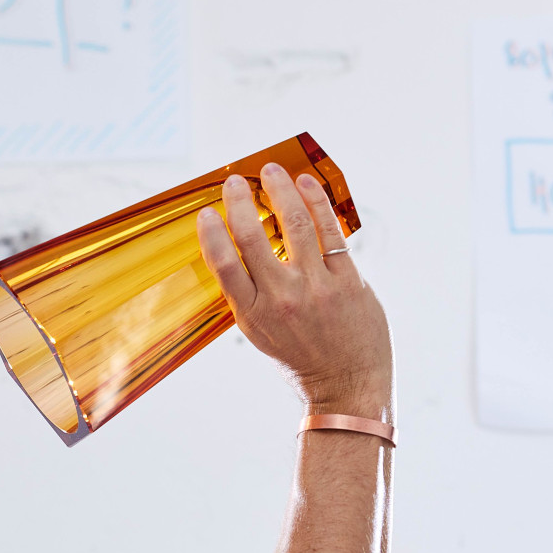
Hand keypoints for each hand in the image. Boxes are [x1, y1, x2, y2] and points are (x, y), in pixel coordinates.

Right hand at [196, 163, 392, 417]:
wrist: (345, 381)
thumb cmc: (299, 354)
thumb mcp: (261, 330)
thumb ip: (249, 293)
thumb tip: (236, 247)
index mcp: (253, 314)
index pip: (224, 266)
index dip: (211, 234)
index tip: (206, 211)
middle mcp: (282, 298)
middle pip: (253, 237)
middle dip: (241, 201)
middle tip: (235, 181)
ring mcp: (316, 287)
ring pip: (295, 223)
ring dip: (281, 189)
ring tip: (272, 171)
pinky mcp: (346, 279)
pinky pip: (329, 230)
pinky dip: (316, 201)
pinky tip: (306, 184)